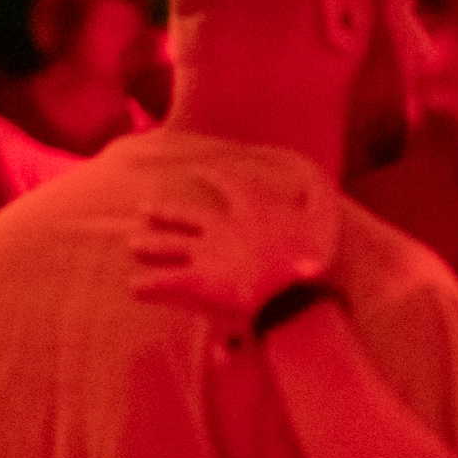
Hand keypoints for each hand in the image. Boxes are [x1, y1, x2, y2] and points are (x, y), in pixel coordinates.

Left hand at [129, 168, 340, 317]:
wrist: (298, 288)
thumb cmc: (313, 252)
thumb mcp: (324, 214)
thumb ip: (318, 192)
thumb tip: (319, 173)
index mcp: (249, 206)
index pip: (226, 181)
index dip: (213, 174)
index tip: (200, 169)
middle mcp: (220, 225)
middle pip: (182, 213)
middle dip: (163, 210)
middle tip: (145, 207)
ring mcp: (205, 253)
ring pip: (164, 244)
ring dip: (148, 243)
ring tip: (134, 243)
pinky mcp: (197, 281)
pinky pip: (162, 282)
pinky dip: (148, 285)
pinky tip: (136, 286)